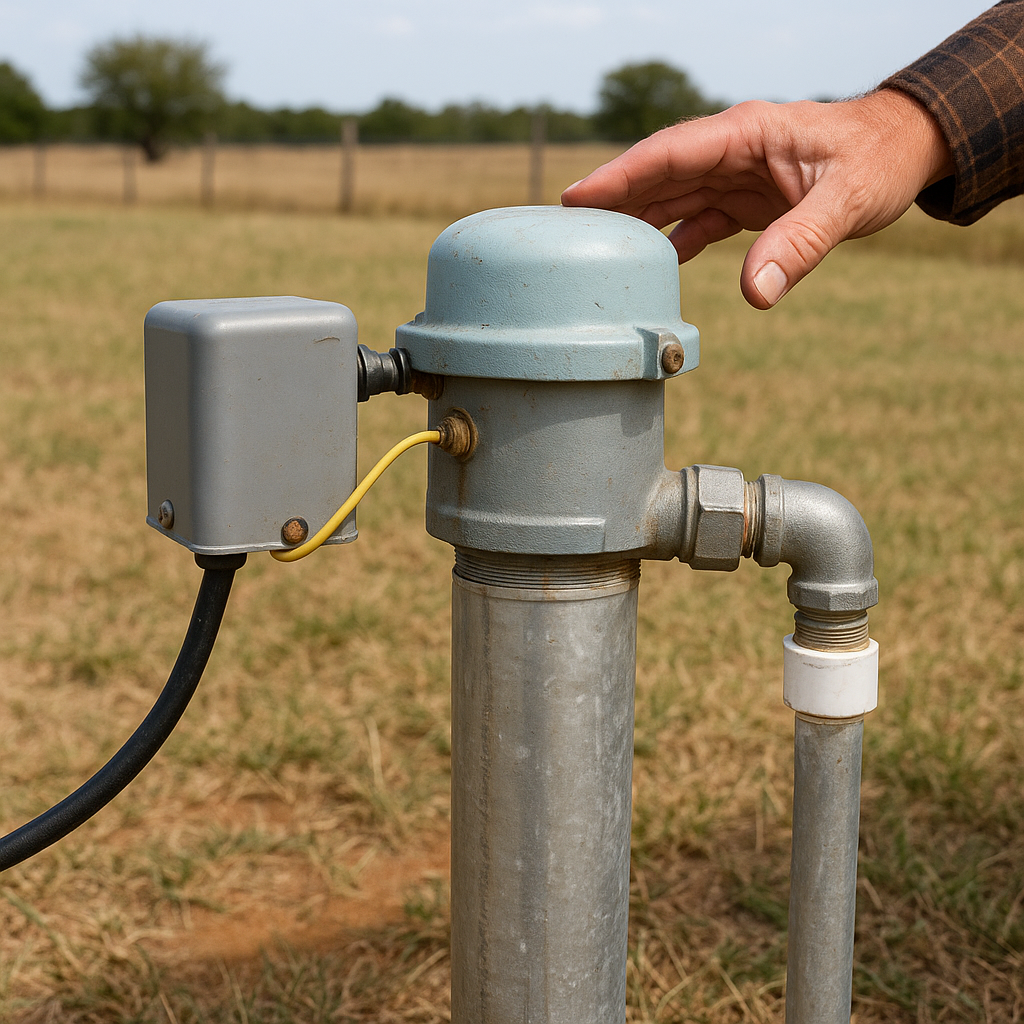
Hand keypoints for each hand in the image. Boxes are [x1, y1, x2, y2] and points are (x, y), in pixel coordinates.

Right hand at [561, 90, 952, 308]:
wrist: (905, 151)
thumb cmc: (881, 161)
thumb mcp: (848, 201)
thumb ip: (801, 244)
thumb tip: (756, 294)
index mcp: (744, 133)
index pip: (668, 154)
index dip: (619, 176)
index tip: (574, 199)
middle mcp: (730, 150)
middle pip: (656, 177)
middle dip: (612, 203)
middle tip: (563, 235)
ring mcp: (733, 174)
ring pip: (670, 198)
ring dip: (636, 224)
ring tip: (595, 256)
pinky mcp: (743, 198)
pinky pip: (695, 219)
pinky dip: (673, 241)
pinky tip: (654, 267)